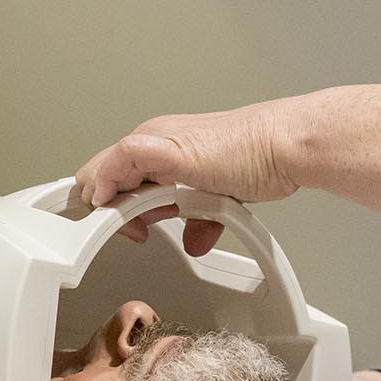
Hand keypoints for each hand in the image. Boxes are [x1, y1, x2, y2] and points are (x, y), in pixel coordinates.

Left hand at [77, 84, 380, 255]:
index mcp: (162, 146)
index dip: (109, 205)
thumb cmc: (258, 160)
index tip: (126, 228)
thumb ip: (200, 218)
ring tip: (129, 228)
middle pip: (99, 175)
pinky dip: (107, 185)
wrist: (281, 145)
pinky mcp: (164, 150)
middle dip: (104, 209)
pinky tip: (109, 206)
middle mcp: (153, 139)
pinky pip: (118, 163)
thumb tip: (194, 241)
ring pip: (102, 171)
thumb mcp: (219, 199)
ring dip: (107, 206)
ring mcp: (156, 143)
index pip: (113, 175)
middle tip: (127, 232)